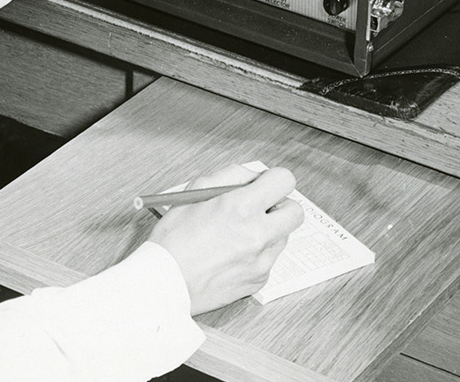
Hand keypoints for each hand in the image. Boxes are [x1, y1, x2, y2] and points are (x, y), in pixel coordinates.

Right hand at [149, 165, 304, 314]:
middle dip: (280, 207)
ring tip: (238, 236)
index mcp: (242, 207)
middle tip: (260, 210)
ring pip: (283, 236)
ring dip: (268, 231)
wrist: (164, 283)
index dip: (274, 180)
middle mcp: (258, 234)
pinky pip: (269, 260)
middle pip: (295, 211)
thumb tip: (252, 176)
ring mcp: (261, 260)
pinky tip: (232, 256)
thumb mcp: (195, 192)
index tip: (265, 186)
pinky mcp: (259, 280)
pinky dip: (257, 255)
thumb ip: (230, 176)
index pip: (284, 181)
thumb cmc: (174, 240)